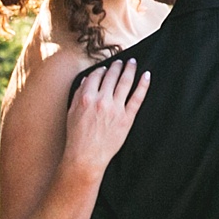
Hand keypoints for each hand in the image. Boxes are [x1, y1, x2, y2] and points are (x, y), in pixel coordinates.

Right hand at [64, 59, 151, 176]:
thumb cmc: (77, 137)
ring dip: (129, 70)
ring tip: (132, 63)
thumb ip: (79, 94)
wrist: (86, 156)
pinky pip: (137, 98)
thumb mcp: (72, 112)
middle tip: (121, 61)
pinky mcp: (127, 118)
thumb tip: (87, 79)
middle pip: (112, 76)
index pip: (96, 76)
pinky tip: (146, 75)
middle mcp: (102, 100)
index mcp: (86, 97)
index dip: (101, 70)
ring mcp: (116, 108)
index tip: (105, 68)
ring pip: (125, 83)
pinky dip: (143, 85)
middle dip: (117, 66)